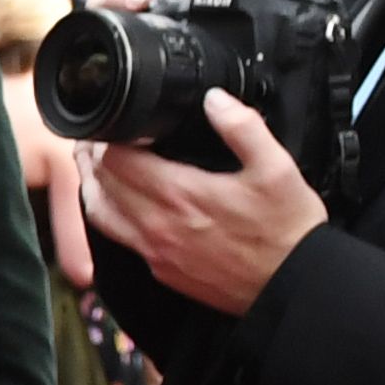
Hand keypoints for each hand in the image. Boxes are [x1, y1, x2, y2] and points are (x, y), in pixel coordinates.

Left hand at [82, 91, 324, 312]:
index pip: (116, 160)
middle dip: (92, 159)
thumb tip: (214, 99)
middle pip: (100, 185)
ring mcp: (155, 252)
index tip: (109, 125)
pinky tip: (119, 204)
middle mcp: (158, 225)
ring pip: (100, 214)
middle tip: (93, 141)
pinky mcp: (161, 271)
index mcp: (180, 194)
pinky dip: (108, 215)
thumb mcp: (277, 169)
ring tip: (93, 168)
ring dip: (92, 188)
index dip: (105, 138)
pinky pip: (118, 239)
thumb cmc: (287, 230)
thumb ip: (242, 128)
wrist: (293, 286)